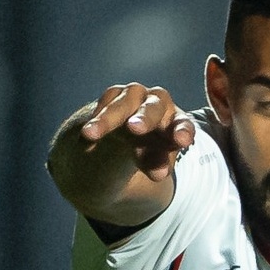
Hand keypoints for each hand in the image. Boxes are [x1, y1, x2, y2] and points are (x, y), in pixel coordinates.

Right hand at [54, 83, 195, 220]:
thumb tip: (159, 174)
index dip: (183, 132)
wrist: (127, 135)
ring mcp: (135, 97)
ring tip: (90, 135)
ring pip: (123, 104)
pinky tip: (86, 134)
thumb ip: (158, 165)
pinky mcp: (114, 95)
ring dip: (107, 119)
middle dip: (144, 118)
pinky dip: (96, 118)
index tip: (182, 141)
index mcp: (177, 121)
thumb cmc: (150, 151)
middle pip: (153, 108)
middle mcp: (158, 104)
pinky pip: (106, 104)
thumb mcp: (155, 161)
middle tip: (134, 129)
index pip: (183, 124)